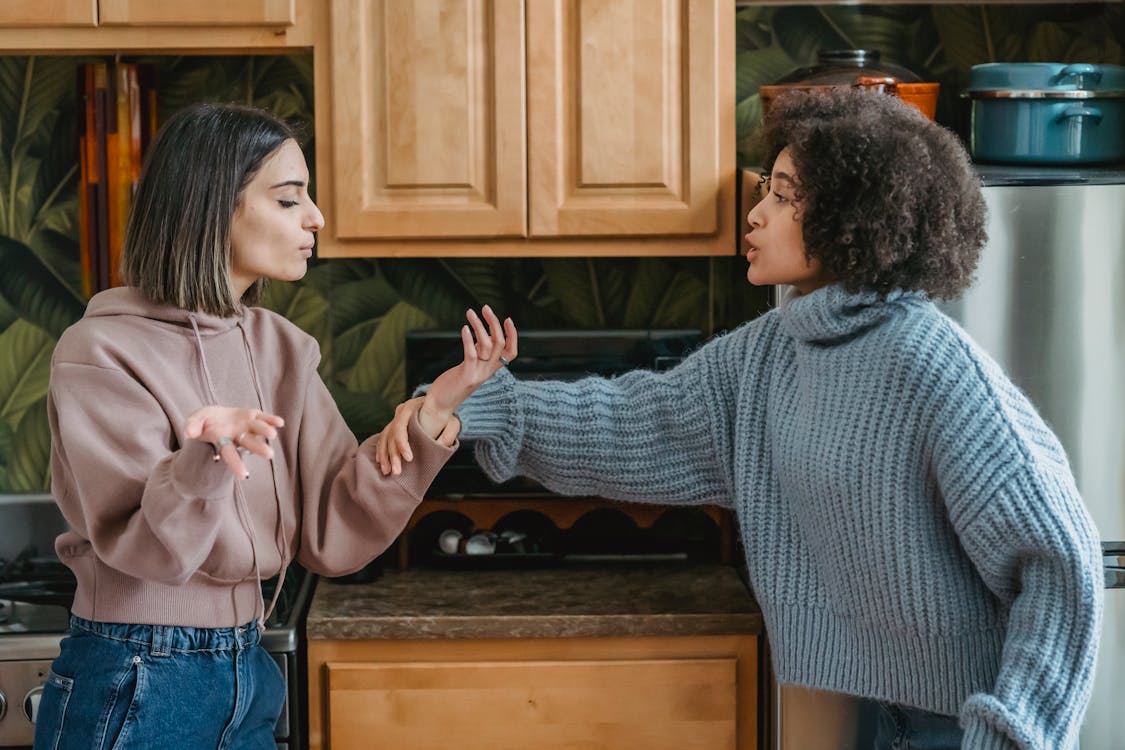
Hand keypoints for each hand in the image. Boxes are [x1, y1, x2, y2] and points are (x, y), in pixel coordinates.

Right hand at [184, 406, 284, 479]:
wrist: (216, 416)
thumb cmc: (204, 422)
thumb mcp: (194, 421)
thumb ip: (192, 426)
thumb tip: (188, 432)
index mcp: (223, 441)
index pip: (229, 455)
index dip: (236, 464)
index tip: (244, 476)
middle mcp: (238, 436)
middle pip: (248, 444)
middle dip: (258, 448)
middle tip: (269, 455)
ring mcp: (247, 426)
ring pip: (257, 429)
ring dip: (265, 431)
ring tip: (272, 435)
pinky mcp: (254, 416)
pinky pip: (264, 418)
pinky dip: (272, 420)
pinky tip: (280, 422)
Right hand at [375, 397, 460, 475]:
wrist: (441, 404)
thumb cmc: (445, 414)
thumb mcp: (452, 422)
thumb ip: (448, 434)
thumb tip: (439, 446)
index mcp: (411, 408)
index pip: (400, 426)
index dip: (402, 443)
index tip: (408, 458)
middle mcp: (400, 412)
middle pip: (392, 435)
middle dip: (393, 455)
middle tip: (397, 471)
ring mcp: (396, 419)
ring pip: (385, 438)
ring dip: (385, 456)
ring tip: (387, 471)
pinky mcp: (395, 426)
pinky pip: (384, 438)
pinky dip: (381, 450)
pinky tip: (381, 462)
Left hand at [419, 305, 516, 434]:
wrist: (440, 406)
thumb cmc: (453, 383)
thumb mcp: (470, 366)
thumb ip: (478, 353)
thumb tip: (480, 334)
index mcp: (491, 369)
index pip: (511, 352)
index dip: (513, 336)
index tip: (508, 319)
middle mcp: (488, 371)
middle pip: (500, 344)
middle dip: (494, 323)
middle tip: (485, 308)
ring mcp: (478, 374)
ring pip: (487, 346)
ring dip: (479, 326)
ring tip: (470, 312)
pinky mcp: (466, 376)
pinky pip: (471, 354)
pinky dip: (469, 339)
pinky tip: (464, 328)